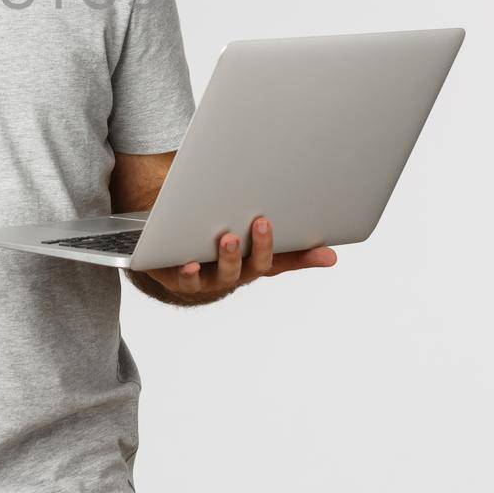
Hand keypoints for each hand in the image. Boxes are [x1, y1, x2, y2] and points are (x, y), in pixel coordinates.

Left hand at [143, 216, 336, 300]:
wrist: (165, 256)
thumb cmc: (209, 239)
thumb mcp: (236, 227)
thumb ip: (260, 217)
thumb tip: (299, 211)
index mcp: (253, 260)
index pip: (287, 260)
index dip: (307, 258)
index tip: (328, 254)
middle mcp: (236, 273)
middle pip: (256, 266)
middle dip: (262, 245)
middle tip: (262, 222)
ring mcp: (210, 279)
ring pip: (224, 275)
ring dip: (229, 258)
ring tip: (229, 239)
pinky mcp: (180, 279)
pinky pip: (186, 282)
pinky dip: (190, 274)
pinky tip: (191, 264)